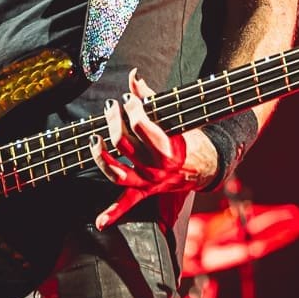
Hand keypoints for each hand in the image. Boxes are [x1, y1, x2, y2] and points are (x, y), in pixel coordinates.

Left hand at [89, 69, 216, 228]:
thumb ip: (150, 95)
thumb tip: (133, 75)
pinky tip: (100, 222)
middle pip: (124, 144)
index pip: (142, 127)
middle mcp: (157, 168)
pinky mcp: (143, 190)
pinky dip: (113, 213)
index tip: (128, 98)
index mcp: (169, 149)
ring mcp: (148, 181)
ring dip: (100, 157)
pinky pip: (127, 203)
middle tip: (111, 106)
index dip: (132, 109)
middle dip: (114, 122)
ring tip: (93, 139)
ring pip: (116, 172)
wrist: (204, 166)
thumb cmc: (188, 136)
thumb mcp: (174, 116)